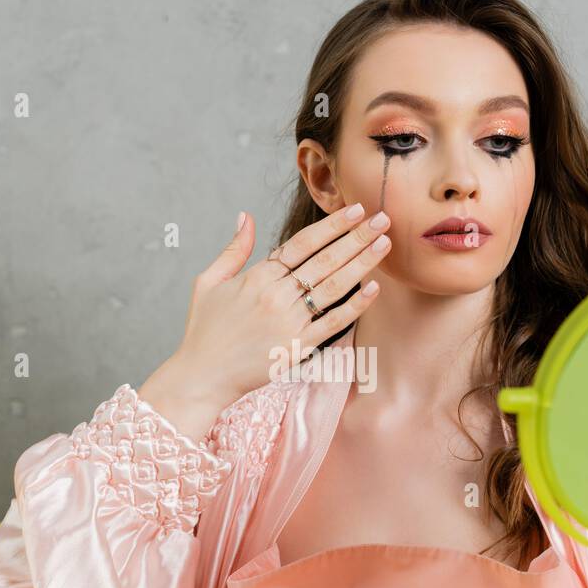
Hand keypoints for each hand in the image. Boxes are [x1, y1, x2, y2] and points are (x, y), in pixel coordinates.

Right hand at [139, 204, 391, 440]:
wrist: (202, 376)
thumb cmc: (203, 330)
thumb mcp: (208, 282)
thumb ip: (233, 250)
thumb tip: (245, 216)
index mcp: (257, 276)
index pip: (303, 243)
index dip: (332, 225)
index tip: (355, 211)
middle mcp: (276, 295)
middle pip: (324, 259)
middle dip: (356, 237)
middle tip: (382, 219)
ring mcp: (289, 321)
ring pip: (334, 286)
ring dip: (362, 263)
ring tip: (384, 244)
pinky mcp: (298, 347)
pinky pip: (333, 322)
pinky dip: (355, 305)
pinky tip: (373, 288)